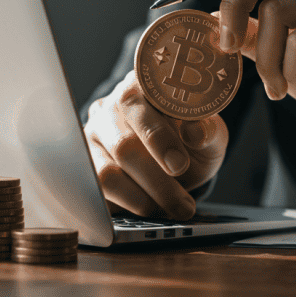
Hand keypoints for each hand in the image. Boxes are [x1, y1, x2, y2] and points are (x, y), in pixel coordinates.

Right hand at [83, 70, 227, 218]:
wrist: (178, 161)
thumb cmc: (191, 140)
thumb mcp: (209, 133)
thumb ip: (207, 130)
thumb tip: (195, 130)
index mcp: (143, 86)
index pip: (140, 105)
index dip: (159, 137)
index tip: (180, 165)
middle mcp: (112, 108)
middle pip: (124, 145)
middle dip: (156, 179)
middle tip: (183, 202)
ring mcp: (94, 137)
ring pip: (107, 173)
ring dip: (144, 199)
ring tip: (174, 209)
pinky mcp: (86, 166)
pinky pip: (98, 192)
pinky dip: (129, 206)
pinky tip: (152, 209)